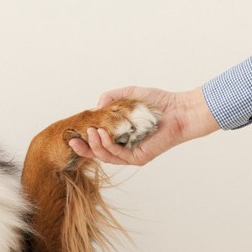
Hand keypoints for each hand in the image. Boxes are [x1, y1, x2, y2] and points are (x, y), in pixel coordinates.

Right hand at [69, 86, 219, 164]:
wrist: (180, 109)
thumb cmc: (159, 102)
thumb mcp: (130, 94)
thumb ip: (111, 97)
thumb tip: (96, 107)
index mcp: (121, 134)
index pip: (98, 141)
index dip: (84, 140)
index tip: (72, 134)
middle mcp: (126, 147)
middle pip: (99, 153)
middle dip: (84, 148)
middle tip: (74, 139)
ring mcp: (132, 154)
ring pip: (107, 156)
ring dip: (95, 146)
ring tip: (91, 132)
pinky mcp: (140, 158)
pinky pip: (119, 155)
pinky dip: (108, 146)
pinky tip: (103, 134)